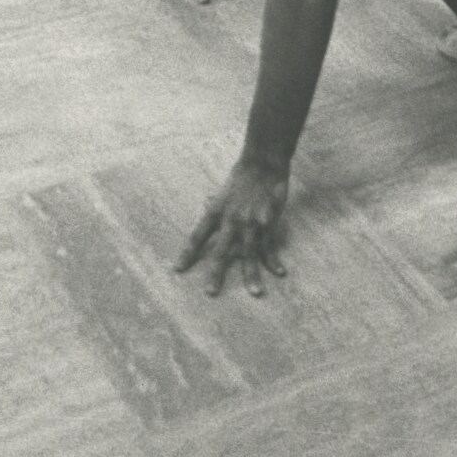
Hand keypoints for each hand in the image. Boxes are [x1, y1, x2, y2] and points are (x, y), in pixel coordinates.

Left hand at [177, 159, 290, 296]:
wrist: (263, 164)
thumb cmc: (243, 176)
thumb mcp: (224, 190)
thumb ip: (216, 201)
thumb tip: (206, 202)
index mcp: (215, 212)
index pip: (197, 236)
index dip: (188, 253)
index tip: (178, 270)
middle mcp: (230, 220)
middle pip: (221, 251)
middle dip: (216, 273)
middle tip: (210, 293)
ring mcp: (250, 223)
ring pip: (249, 254)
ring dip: (252, 275)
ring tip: (255, 293)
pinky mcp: (267, 223)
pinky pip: (270, 246)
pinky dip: (274, 261)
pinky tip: (279, 273)